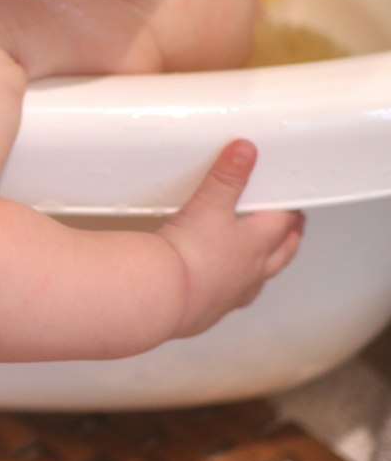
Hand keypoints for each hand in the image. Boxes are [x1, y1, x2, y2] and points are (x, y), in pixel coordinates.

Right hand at [157, 139, 304, 337]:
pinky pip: (231, 298)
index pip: (284, 223)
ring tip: (264, 261)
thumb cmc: (191, 255)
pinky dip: (232, 290)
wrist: (164, 293)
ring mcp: (233, 292)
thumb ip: (228, 176)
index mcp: (257, 243)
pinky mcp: (211, 309)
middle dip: (289, 239)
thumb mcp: (209, 203)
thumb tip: (245, 152)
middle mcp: (251, 270)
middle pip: (281, 253)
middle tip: (294, 230)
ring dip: (266, 267)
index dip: (291, 212)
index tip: (296, 205)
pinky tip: (221, 288)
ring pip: (260, 278)